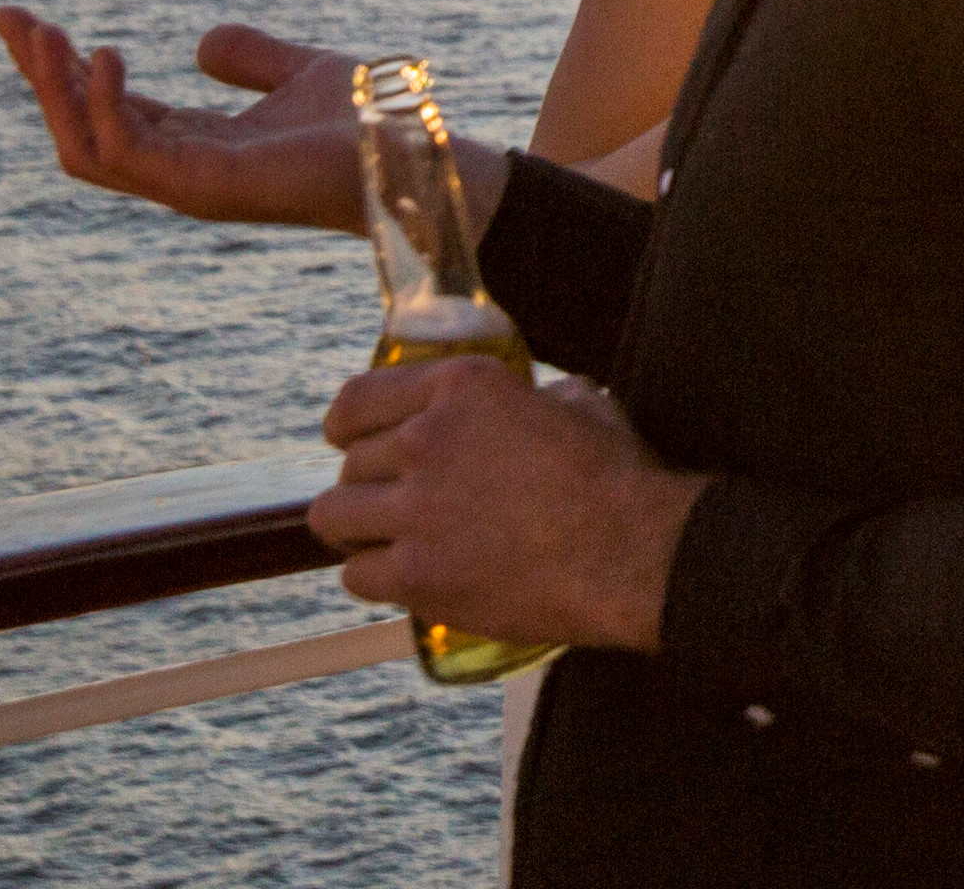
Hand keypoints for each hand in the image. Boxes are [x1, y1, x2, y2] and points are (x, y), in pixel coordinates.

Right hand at [0, 9, 369, 232]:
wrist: (414, 153)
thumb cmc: (366, 126)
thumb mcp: (299, 74)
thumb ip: (250, 59)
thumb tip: (200, 43)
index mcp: (191, 144)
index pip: (103, 108)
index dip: (59, 68)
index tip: (19, 19)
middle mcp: (177, 170)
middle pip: (78, 128)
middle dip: (39, 74)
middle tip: (9, 18)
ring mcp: (186, 184)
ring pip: (85, 146)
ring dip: (56, 90)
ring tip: (44, 33)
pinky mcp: (205, 188)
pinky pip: (128, 152)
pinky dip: (105, 106)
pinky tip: (103, 56)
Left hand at [314, 351, 701, 653]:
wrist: (630, 553)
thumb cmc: (616, 477)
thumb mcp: (579, 404)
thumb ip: (532, 399)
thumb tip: (529, 404)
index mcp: (464, 387)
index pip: (358, 399)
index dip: (345, 425)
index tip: (347, 440)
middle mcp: (428, 439)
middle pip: (351, 463)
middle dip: (373, 483)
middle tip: (403, 502)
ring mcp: (415, 510)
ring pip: (333, 516)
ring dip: (358, 528)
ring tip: (388, 540)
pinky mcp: (414, 574)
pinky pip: (355, 574)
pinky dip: (377, 576)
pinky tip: (409, 575)